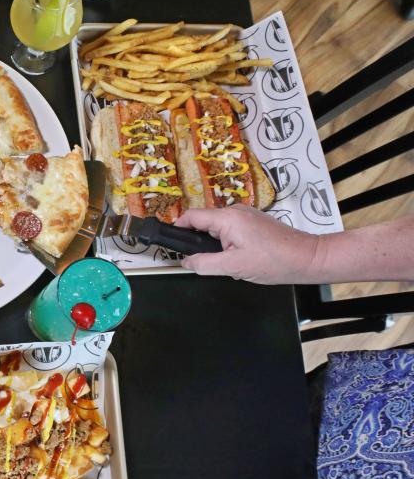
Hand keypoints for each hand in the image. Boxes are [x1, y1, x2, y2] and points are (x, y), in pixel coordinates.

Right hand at [175, 206, 320, 283]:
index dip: (177, 228)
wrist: (308, 258)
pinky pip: (232, 230)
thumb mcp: (233, 267)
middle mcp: (235, 211)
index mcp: (227, 218)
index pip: (191, 217)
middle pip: (204, 223)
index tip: (169, 243)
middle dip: (200, 243)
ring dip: (216, 246)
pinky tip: (240, 260)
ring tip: (227, 265)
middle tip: (204, 263)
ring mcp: (247, 215)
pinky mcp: (255, 222)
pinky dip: (228, 244)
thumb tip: (185, 262)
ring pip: (218, 228)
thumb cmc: (272, 262)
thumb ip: (204, 264)